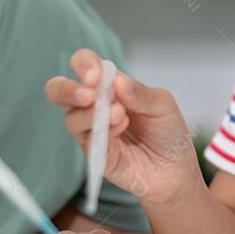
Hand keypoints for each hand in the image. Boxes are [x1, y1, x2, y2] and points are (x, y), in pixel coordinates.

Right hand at [44, 49, 203, 206]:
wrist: (176, 168)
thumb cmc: (167, 131)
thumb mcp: (162, 104)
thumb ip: (140, 92)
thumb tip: (117, 81)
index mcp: (109, 86)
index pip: (85, 64)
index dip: (84, 65)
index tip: (96, 76)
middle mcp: (94, 106)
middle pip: (58, 90)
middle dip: (67, 89)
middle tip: (89, 94)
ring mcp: (91, 131)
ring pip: (71, 118)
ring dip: (92, 113)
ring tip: (120, 114)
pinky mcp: (95, 154)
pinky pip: (87, 142)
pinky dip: (103, 132)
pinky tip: (121, 128)